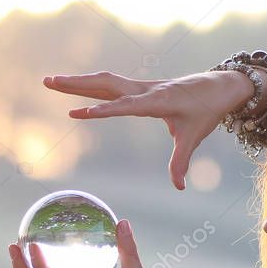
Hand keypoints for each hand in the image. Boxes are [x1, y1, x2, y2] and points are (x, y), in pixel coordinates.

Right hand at [43, 70, 250, 189]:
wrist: (218, 86)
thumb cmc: (206, 111)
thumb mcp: (194, 136)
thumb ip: (181, 161)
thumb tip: (178, 186)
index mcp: (158, 100)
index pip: (125, 106)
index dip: (102, 110)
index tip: (79, 113)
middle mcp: (145, 90)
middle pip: (105, 84)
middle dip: (75, 84)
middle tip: (48, 82)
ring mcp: (140, 87)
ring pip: (104, 81)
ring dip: (77, 81)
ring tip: (50, 81)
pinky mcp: (139, 88)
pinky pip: (110, 85)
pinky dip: (90, 85)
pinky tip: (73, 86)